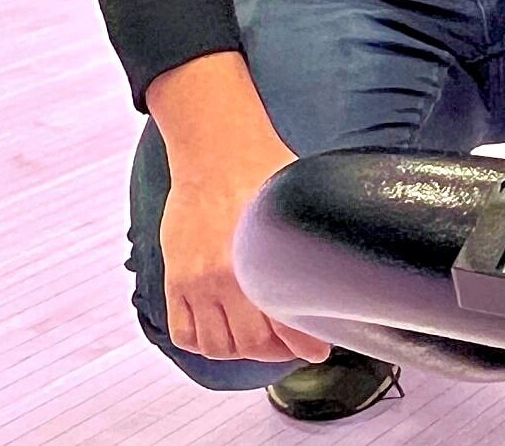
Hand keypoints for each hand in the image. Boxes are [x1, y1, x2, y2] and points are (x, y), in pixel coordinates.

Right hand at [160, 129, 329, 365]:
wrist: (217, 152)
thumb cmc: (263, 171)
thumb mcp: (295, 208)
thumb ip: (304, 249)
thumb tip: (330, 278)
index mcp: (260, 260)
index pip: (285, 321)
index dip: (303, 344)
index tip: (317, 350)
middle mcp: (224, 278)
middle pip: (251, 344)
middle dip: (276, 352)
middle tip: (292, 347)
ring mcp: (195, 283)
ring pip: (218, 346)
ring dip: (241, 352)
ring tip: (261, 343)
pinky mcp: (174, 281)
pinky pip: (185, 333)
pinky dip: (204, 344)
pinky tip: (224, 335)